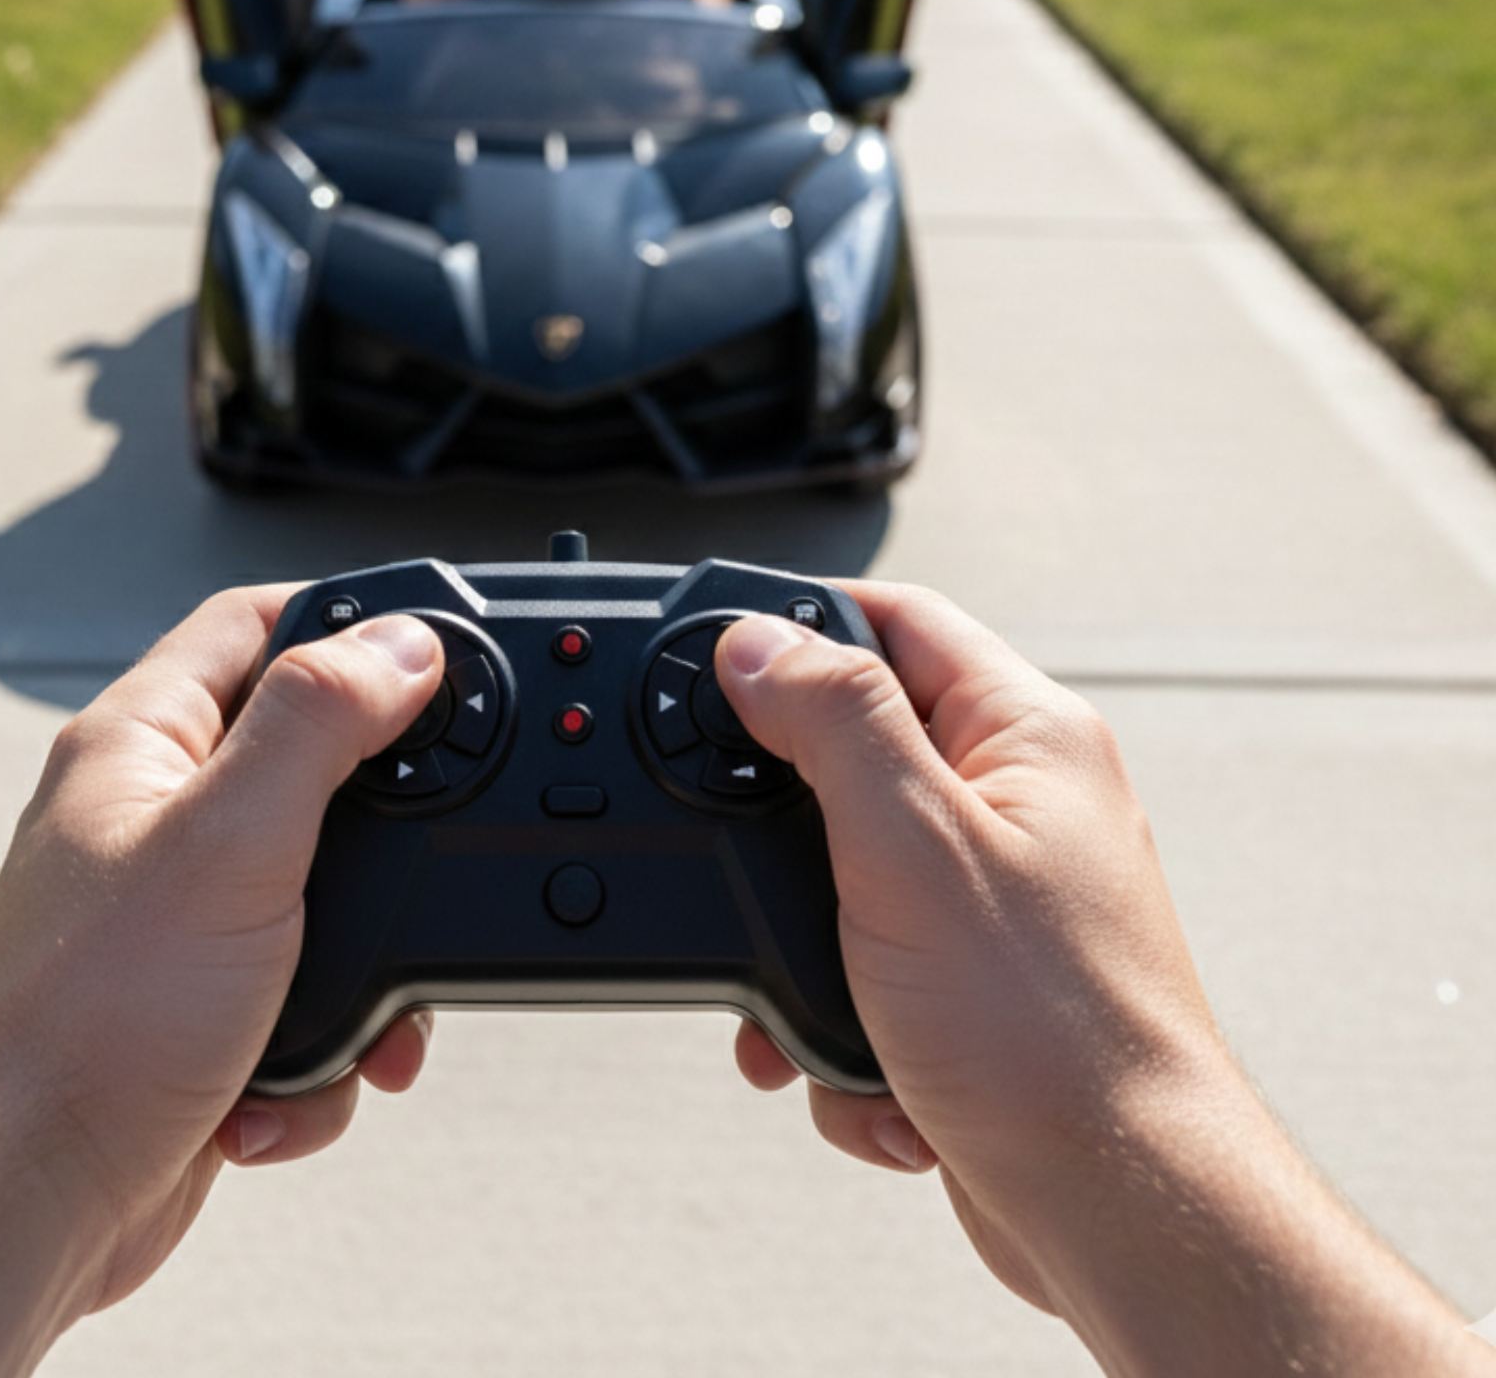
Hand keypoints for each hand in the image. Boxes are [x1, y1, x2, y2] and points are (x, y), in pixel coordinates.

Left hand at [0, 592, 446, 1377]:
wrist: (28, 1205)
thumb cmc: (89, 1021)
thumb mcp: (232, 840)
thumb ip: (318, 725)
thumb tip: (399, 645)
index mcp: (137, 744)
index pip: (250, 625)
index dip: (345, 623)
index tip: (428, 656)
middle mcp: (148, 818)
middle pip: (302, 762)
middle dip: (378, 829)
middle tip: (414, 856)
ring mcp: (172, 917)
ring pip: (318, 894)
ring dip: (357, 965)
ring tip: (355, 1016)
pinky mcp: (196, 1009)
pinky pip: (299, 997)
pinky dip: (317, 1046)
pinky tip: (278, 1086)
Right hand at [719, 585, 1217, 1305]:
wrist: (1117, 1215)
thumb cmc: (1053, 1036)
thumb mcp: (912, 845)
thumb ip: (832, 724)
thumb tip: (760, 643)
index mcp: (1028, 738)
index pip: (896, 620)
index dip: (799, 625)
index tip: (718, 660)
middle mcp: (1022, 805)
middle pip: (857, 750)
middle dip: (786, 826)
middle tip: (756, 861)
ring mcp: (999, 898)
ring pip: (848, 875)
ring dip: (807, 947)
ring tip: (816, 999)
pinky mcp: (974, 986)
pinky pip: (869, 968)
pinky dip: (842, 1022)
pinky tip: (868, 1069)